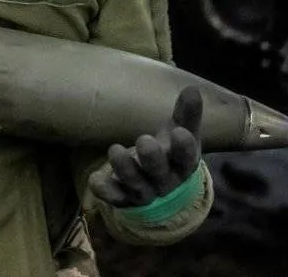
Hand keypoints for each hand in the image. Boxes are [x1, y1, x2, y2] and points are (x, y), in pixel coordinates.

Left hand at [90, 86, 203, 207]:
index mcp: (183, 164)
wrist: (161, 186)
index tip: (180, 132)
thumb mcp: (182, 132)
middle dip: (152, 159)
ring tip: (115, 150)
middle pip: (159, 173)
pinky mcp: (124, 198)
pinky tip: (95, 180)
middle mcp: (165, 181)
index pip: (186, 157)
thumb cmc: (172, 151)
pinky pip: (114, 197)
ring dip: (125, 170)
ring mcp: (144, 192)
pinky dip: (105, 190)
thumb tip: (192, 88)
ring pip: (135, 185)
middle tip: (144, 141)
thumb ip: (187, 113)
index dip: (184, 147)